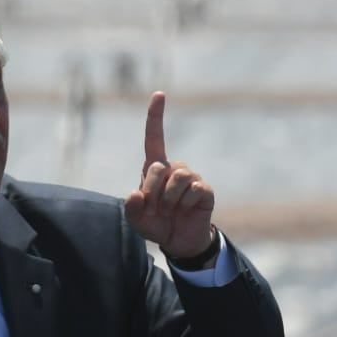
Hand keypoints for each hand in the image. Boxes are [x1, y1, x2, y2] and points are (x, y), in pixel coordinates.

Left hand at [123, 91, 216, 259]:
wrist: (179, 242)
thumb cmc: (156, 224)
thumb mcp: (137, 219)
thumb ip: (131, 208)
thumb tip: (137, 194)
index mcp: (155, 169)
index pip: (154, 139)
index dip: (155, 117)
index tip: (159, 94)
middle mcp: (173, 168)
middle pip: (158, 167)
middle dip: (152, 192)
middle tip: (156, 209)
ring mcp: (191, 177)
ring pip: (177, 178)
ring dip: (169, 200)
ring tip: (171, 211)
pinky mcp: (204, 189)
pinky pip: (194, 190)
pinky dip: (186, 204)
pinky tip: (187, 210)